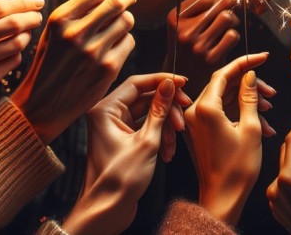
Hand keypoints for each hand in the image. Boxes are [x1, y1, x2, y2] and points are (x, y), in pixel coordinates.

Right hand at [0, 0, 44, 119]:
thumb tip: (20, 5)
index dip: (23, 3)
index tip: (37, 1)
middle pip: (12, 24)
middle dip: (31, 17)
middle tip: (37, 16)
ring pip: (17, 43)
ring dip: (26, 35)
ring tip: (24, 32)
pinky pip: (13, 60)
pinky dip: (17, 53)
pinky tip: (11, 50)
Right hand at [11, 0, 138, 143]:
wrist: (44, 104)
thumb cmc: (50, 63)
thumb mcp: (54, 33)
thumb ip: (78, 11)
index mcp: (59, 19)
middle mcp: (76, 33)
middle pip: (117, 2)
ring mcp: (94, 52)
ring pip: (126, 21)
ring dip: (126, 19)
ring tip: (117, 26)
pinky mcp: (108, 68)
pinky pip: (129, 42)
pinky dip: (125, 41)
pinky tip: (113, 47)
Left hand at [63, 74, 192, 234]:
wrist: (107, 211)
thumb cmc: (120, 180)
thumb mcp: (147, 142)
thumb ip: (159, 110)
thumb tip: (169, 84)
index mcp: (105, 110)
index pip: (137, 82)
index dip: (162, 80)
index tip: (183, 82)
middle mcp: (108, 115)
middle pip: (144, 98)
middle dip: (167, 108)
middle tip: (184, 115)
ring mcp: (115, 128)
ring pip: (148, 115)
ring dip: (165, 126)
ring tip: (174, 143)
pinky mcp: (123, 140)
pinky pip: (145, 129)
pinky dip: (159, 137)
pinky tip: (168, 152)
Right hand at [163, 0, 239, 93]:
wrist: (182, 74)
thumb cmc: (185, 41)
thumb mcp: (181, 22)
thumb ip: (197, 4)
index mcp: (174, 18)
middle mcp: (184, 32)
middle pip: (220, 4)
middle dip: (229, 1)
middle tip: (231, 2)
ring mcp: (198, 46)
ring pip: (227, 17)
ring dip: (232, 18)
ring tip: (228, 22)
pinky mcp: (211, 59)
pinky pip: (232, 35)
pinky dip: (233, 34)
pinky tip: (226, 38)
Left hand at [184, 54, 267, 225]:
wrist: (222, 197)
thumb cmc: (236, 169)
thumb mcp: (251, 128)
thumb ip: (249, 97)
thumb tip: (249, 75)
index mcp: (205, 108)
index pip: (223, 73)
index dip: (245, 62)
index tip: (263, 57)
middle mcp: (194, 111)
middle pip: (223, 84)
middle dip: (249, 85)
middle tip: (271, 93)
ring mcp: (194, 121)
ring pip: (223, 98)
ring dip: (246, 100)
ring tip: (269, 109)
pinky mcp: (198, 130)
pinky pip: (219, 112)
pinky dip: (238, 113)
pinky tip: (261, 123)